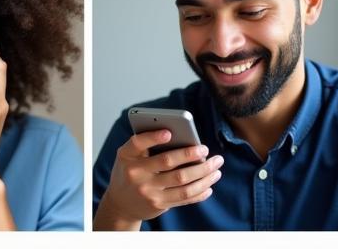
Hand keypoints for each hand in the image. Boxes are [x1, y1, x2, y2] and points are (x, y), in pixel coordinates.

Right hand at [98, 130, 223, 225]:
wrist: (121, 203)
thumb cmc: (129, 171)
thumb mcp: (128, 156)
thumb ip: (145, 146)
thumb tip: (179, 139)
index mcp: (126, 155)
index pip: (138, 143)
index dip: (153, 137)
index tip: (169, 132)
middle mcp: (136, 174)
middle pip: (168, 163)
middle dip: (190, 154)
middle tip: (205, 149)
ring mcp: (149, 191)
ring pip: (182, 182)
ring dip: (203, 174)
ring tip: (216, 167)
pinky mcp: (159, 204)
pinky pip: (184, 197)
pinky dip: (199, 191)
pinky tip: (209, 185)